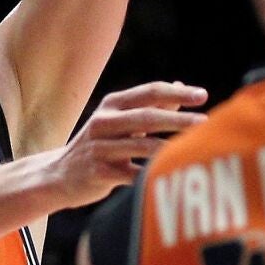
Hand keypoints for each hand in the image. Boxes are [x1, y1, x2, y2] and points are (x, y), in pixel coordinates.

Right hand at [48, 81, 206, 206]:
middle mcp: (103, 122)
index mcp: (111, 105)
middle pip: (146, 117)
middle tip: (206, 122)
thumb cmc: (99, 146)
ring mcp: (99, 148)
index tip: (203, 95)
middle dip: (178, 119)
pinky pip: (133, 174)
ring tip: (196, 149)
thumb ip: (149, 105)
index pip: (148, 92)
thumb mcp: (118, 121)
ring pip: (141, 146)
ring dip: (171, 147)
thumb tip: (181, 87)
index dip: (177, 93)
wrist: (58, 176)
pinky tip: (172, 177)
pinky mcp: (98, 172)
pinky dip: (152, 175)